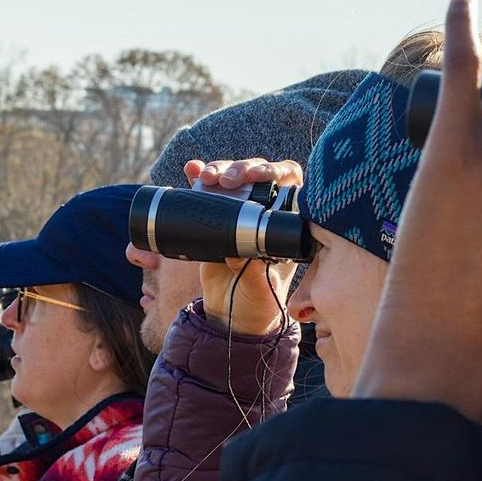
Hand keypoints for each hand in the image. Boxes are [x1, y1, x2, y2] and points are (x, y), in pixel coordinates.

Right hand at [184, 158, 301, 336]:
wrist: (231, 312)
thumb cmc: (258, 301)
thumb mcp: (261, 289)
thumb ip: (253, 272)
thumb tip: (235, 252)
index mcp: (285, 222)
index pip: (289, 181)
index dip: (275, 170)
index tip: (257, 176)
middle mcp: (264, 209)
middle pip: (257, 172)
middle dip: (241, 169)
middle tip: (228, 180)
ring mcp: (238, 209)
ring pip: (231, 176)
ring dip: (219, 169)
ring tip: (206, 177)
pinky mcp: (213, 214)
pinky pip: (206, 189)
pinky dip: (198, 175)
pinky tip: (192, 169)